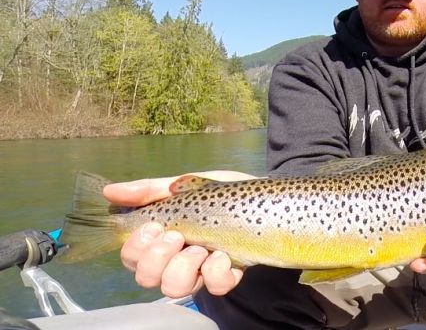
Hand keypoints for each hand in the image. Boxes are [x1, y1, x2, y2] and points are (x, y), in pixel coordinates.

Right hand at [103, 170, 253, 296]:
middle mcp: (178, 257)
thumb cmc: (225, 191)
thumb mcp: (188, 184)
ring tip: (201, 248)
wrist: (267, 192)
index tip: (155, 226)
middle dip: (157, 258)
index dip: (136, 248)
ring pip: (174, 289)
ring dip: (184, 267)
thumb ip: (150, 190)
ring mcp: (202, 268)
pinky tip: (224, 255)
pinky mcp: (229, 273)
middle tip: (178, 236)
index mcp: (163, 237)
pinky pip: (214, 287)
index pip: (131, 257)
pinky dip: (217, 272)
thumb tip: (108, 192)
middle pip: (146, 278)